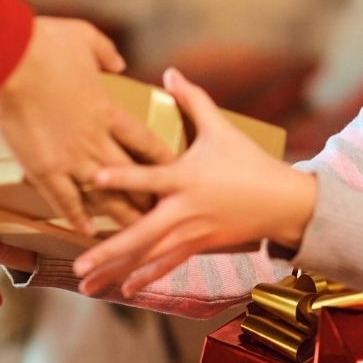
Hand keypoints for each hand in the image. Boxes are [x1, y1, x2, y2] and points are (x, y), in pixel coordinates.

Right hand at [0, 16, 176, 233]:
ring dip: (121, 215)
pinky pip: (64, 200)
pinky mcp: (41, 168)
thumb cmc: (44, 43)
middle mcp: (95, 140)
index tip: (180, 174)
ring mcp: (69, 157)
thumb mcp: (85, 38)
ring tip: (138, 234)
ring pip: (104, 196)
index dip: (165, 161)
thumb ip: (107, 53)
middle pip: (134, 177)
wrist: (6, 59)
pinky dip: (76, 217)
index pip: (147, 143)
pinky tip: (86, 232)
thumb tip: (119, 62)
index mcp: (109, 111)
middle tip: (168, 213)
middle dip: (151, 197)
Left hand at [72, 68, 315, 297]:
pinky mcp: (199, 245)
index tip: (96, 176)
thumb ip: (194, 100)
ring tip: (87, 284)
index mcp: (187, 177)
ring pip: (149, 255)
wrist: (282, 202)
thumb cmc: (250, 162)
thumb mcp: (223, 128)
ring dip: (117, 270)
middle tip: (79, 262)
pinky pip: (168, 263)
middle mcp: (185, 209)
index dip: (124, 175)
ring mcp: (192, 232)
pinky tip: (124, 290)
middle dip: (110, 250)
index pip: (151, 175)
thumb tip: (170, 72)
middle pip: (142, 232)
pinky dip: (146, 277)